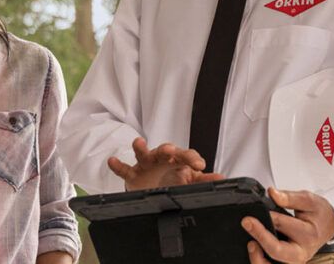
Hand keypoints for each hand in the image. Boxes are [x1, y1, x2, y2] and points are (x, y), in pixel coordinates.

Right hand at [107, 137, 225, 190]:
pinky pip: (124, 169)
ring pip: (143, 154)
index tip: (200, 166)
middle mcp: (162, 160)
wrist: (152, 189)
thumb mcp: (189, 181)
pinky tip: (112, 161)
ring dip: (141, 148)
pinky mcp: (132, 175)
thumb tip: (221, 179)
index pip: (186, 155)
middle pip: (165, 151)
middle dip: (167, 150)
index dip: (192, 159)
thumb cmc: (172, 180)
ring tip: (138, 143)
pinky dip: (118, 166)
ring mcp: (146, 166)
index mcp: (177, 161)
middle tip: (171, 151)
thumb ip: (203, 180)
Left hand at [242, 188, 333, 263]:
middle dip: (260, 236)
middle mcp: (301, 252)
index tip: (253, 213)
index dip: (267, 217)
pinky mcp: (286, 263)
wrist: (327, 226)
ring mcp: (293, 261)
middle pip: (277, 251)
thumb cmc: (319, 214)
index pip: (283, 226)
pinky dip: (259, 260)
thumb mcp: (309, 200)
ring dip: (257, 257)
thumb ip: (290, 197)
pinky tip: (255, 250)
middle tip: (247, 223)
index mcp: (308, 234)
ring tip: (251, 243)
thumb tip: (273, 193)